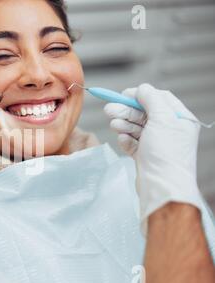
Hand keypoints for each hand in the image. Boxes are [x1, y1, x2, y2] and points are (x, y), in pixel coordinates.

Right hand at [104, 84, 202, 232]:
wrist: (161, 187)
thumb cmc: (166, 154)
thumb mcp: (162, 119)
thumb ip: (151, 99)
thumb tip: (142, 89)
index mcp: (180, 120)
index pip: (159, 99)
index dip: (140, 95)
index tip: (123, 95)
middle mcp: (169, 131)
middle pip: (144, 113)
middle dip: (126, 111)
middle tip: (109, 110)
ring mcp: (157, 144)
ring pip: (136, 128)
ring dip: (124, 124)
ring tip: (113, 124)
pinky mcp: (145, 156)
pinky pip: (133, 143)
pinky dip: (126, 140)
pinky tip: (123, 140)